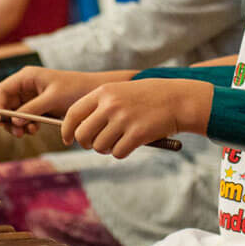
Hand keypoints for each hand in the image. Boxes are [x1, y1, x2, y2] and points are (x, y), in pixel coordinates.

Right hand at [0, 67, 136, 136]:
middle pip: (7, 103)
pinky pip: (26, 116)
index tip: (3, 122)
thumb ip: (31, 109)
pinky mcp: (40, 105)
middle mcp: (27, 84)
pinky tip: (34, 129)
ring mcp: (33, 95)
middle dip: (10, 119)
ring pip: (16, 111)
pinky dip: (28, 124)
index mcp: (27, 76)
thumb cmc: (75, 89)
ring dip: (19, 123)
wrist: (95, 92)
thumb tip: (13, 120)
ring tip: (28, 132)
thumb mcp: (52, 99)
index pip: (2, 90)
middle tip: (17, 133)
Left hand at [62, 79, 212, 158]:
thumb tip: (78, 129)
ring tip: (119, 140)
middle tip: (96, 144)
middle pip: (83, 134)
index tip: (68, 139)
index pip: (73, 114)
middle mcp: (110, 105)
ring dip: (107, 148)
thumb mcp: (120, 92)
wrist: (177, 99)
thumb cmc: (146, 97)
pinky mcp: (137, 134)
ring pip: (100, 146)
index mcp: (103, 92)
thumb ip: (99, 106)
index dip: (67, 129)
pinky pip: (117, 153)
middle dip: (86, 144)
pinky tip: (131, 143)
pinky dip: (121, 152)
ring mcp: (123, 120)